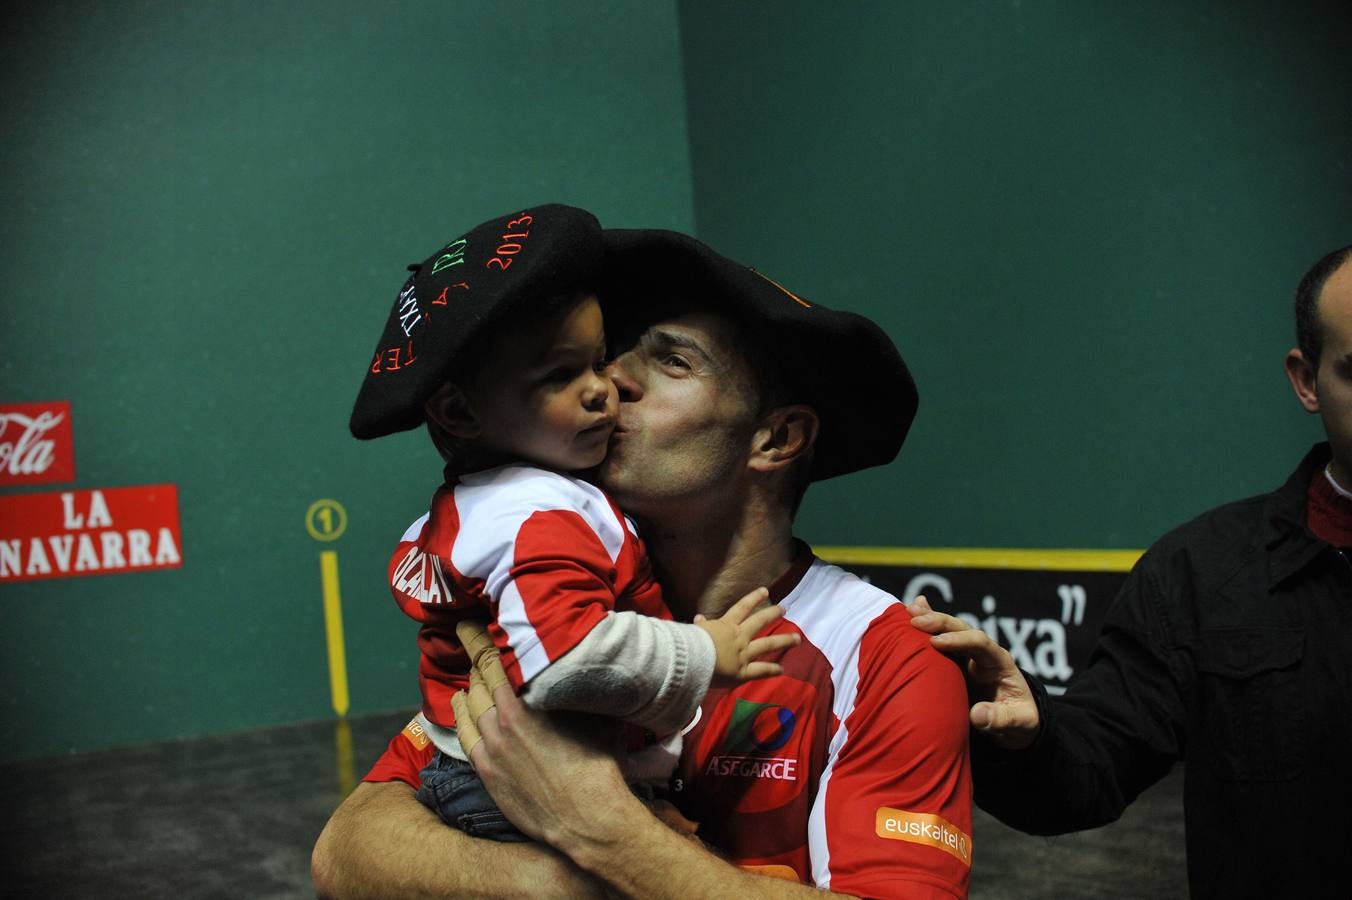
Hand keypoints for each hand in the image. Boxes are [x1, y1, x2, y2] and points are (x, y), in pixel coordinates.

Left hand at [451, 621, 636, 850]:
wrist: (588, 818)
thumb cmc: (598, 764)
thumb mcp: (596, 715)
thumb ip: (579, 688)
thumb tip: (584, 666)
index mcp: (524, 702)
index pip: (490, 660)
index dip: (476, 638)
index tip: (466, 623)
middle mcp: (500, 722)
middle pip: (476, 682)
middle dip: (474, 660)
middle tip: (471, 643)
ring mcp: (491, 750)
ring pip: (469, 709)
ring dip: (469, 689)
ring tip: (472, 679)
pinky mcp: (487, 774)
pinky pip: (465, 738)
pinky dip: (462, 718)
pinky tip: (463, 710)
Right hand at [694, 587, 800, 684]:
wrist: (693, 661)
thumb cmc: (690, 644)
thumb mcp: (695, 631)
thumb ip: (701, 625)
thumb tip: (700, 617)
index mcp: (726, 625)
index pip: (742, 608)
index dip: (753, 598)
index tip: (765, 590)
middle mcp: (739, 637)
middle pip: (759, 622)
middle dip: (772, 614)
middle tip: (783, 609)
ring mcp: (744, 654)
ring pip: (767, 645)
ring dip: (783, 640)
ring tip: (797, 638)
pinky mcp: (743, 672)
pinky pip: (760, 670)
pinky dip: (771, 670)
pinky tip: (782, 669)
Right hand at [907, 595, 1040, 748]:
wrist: (1015, 722)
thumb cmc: (1020, 720)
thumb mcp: (1020, 723)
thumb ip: (1001, 719)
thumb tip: (976, 714)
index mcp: (1000, 662)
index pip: (981, 643)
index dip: (960, 640)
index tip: (937, 642)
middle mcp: (983, 653)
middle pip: (963, 629)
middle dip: (940, 623)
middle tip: (916, 621)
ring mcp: (967, 656)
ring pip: (949, 631)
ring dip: (929, 619)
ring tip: (908, 610)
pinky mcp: (954, 662)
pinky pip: (939, 640)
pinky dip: (926, 626)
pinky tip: (909, 611)